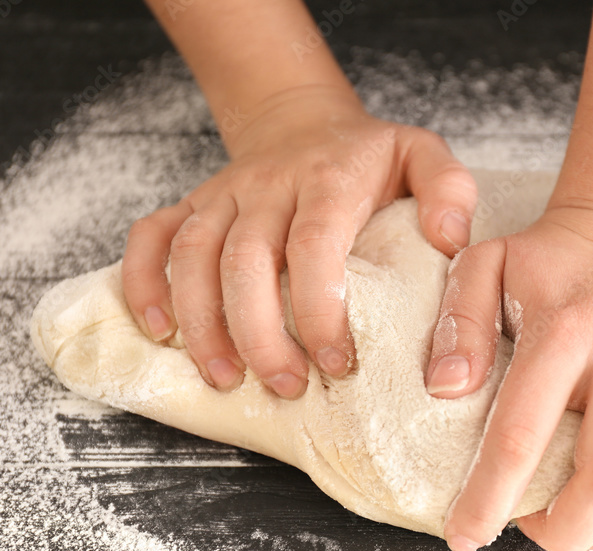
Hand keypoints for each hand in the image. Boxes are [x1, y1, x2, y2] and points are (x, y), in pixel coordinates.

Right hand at [122, 84, 476, 395]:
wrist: (302, 121)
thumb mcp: (422, 156)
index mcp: (328, 180)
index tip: (337, 364)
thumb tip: (450, 241)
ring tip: (225, 378)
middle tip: (286, 386)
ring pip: (194, 257)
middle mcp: (268, 185)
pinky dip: (143, 282)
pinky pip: (151, 237)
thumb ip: (449, 190)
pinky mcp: (193, 204)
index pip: (314, 246)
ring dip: (203, 323)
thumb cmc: (369, 158)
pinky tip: (158, 330)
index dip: (319, 310)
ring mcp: (223, 195)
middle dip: (260, 333)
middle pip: (246, 260)